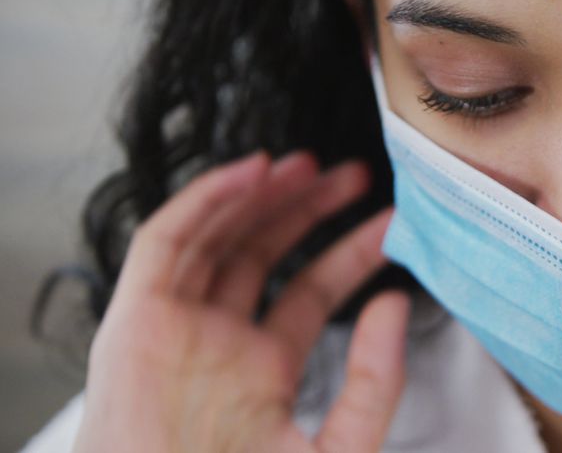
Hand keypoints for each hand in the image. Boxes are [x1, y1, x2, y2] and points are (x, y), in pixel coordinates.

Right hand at [73, 151, 410, 452]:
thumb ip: (376, 383)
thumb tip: (396, 306)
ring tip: (310, 165)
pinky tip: (254, 172)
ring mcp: (176, 325)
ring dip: (261, 195)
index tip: (389, 224)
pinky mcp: (136, 315)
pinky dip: (207, 200)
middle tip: (353, 176)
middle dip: (308, 211)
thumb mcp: (338, 448)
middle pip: (265, 255)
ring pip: (218, 238)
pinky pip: (167, 242)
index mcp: (262, 372)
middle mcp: (218, 342)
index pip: (312, 293)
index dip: (350, 254)